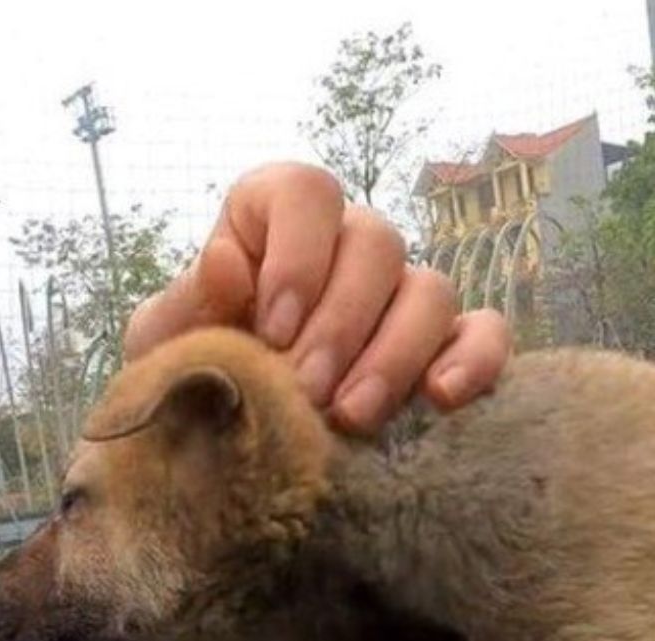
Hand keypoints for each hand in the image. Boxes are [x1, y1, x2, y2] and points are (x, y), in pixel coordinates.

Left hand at [124, 163, 511, 433]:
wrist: (231, 435)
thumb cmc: (198, 373)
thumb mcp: (170, 342)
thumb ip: (189, 303)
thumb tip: (225, 262)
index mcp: (278, 218)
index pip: (308, 192)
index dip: (297, 255)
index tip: (272, 328)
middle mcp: (350, 245)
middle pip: (377, 244)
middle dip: (342, 324)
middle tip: (307, 391)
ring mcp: (404, 294)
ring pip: (432, 290)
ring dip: (394, 355)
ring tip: (352, 416)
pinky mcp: (446, 346)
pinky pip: (485, 333)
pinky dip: (474, 360)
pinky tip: (441, 399)